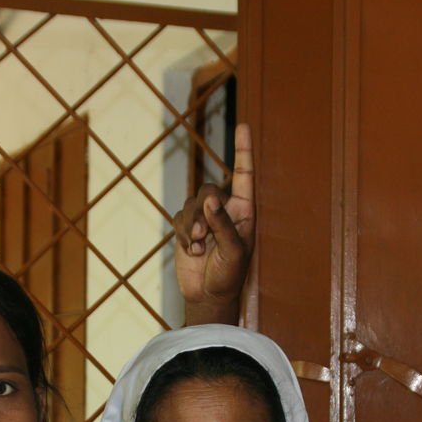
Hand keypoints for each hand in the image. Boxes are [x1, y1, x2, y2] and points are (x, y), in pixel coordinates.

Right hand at [174, 123, 254, 324]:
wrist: (208, 296)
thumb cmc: (229, 275)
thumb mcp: (233, 251)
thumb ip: (223, 225)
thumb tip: (210, 200)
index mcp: (243, 211)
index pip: (243, 175)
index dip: (243, 151)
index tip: (243, 126)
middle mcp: (223, 210)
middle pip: (208, 190)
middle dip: (202, 212)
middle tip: (202, 235)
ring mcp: (203, 219)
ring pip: (191, 204)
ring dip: (191, 226)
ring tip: (197, 247)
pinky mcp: (185, 229)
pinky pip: (178, 217)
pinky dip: (181, 232)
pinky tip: (190, 250)